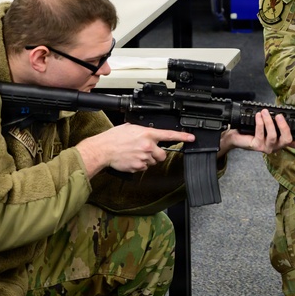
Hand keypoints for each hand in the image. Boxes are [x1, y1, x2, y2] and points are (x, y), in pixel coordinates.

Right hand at [76, 124, 194, 175]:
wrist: (103, 150)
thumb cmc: (114, 138)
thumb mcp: (130, 128)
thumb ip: (143, 131)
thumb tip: (149, 134)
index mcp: (147, 134)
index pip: (169, 135)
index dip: (182, 137)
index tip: (191, 138)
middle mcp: (148, 146)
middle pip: (162, 154)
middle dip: (157, 154)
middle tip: (147, 150)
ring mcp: (143, 158)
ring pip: (153, 161)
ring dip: (147, 159)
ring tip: (135, 153)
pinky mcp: (138, 167)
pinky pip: (144, 167)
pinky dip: (139, 164)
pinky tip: (131, 159)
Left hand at [219, 109, 294, 156]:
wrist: (236, 136)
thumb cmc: (251, 129)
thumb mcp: (265, 125)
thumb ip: (274, 121)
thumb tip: (278, 111)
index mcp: (280, 141)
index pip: (294, 144)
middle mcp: (275, 146)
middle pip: (286, 139)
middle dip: (284, 126)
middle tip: (279, 116)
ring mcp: (267, 147)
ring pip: (273, 136)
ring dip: (269, 122)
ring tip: (264, 112)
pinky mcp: (257, 146)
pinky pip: (261, 133)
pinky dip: (260, 123)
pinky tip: (258, 116)